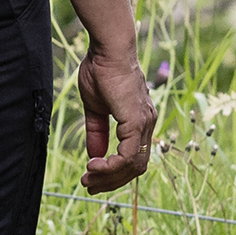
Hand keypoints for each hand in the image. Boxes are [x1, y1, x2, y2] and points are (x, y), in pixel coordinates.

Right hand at [77, 47, 157, 194]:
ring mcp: (144, 124)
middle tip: (89, 185)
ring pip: (133, 166)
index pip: (133, 158)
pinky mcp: (136, 122)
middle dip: (111, 181)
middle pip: (135, 168)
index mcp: (139, 121)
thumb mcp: (96, 108)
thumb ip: (96, 132)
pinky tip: (93, 165)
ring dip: (109, 177)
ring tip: (88, 177)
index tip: (91, 175)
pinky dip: (111, 166)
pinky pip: (127, 156)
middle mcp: (147, 124)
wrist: (108, 49)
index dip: (114, 172)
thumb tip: (94, 156)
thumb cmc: (101, 70)